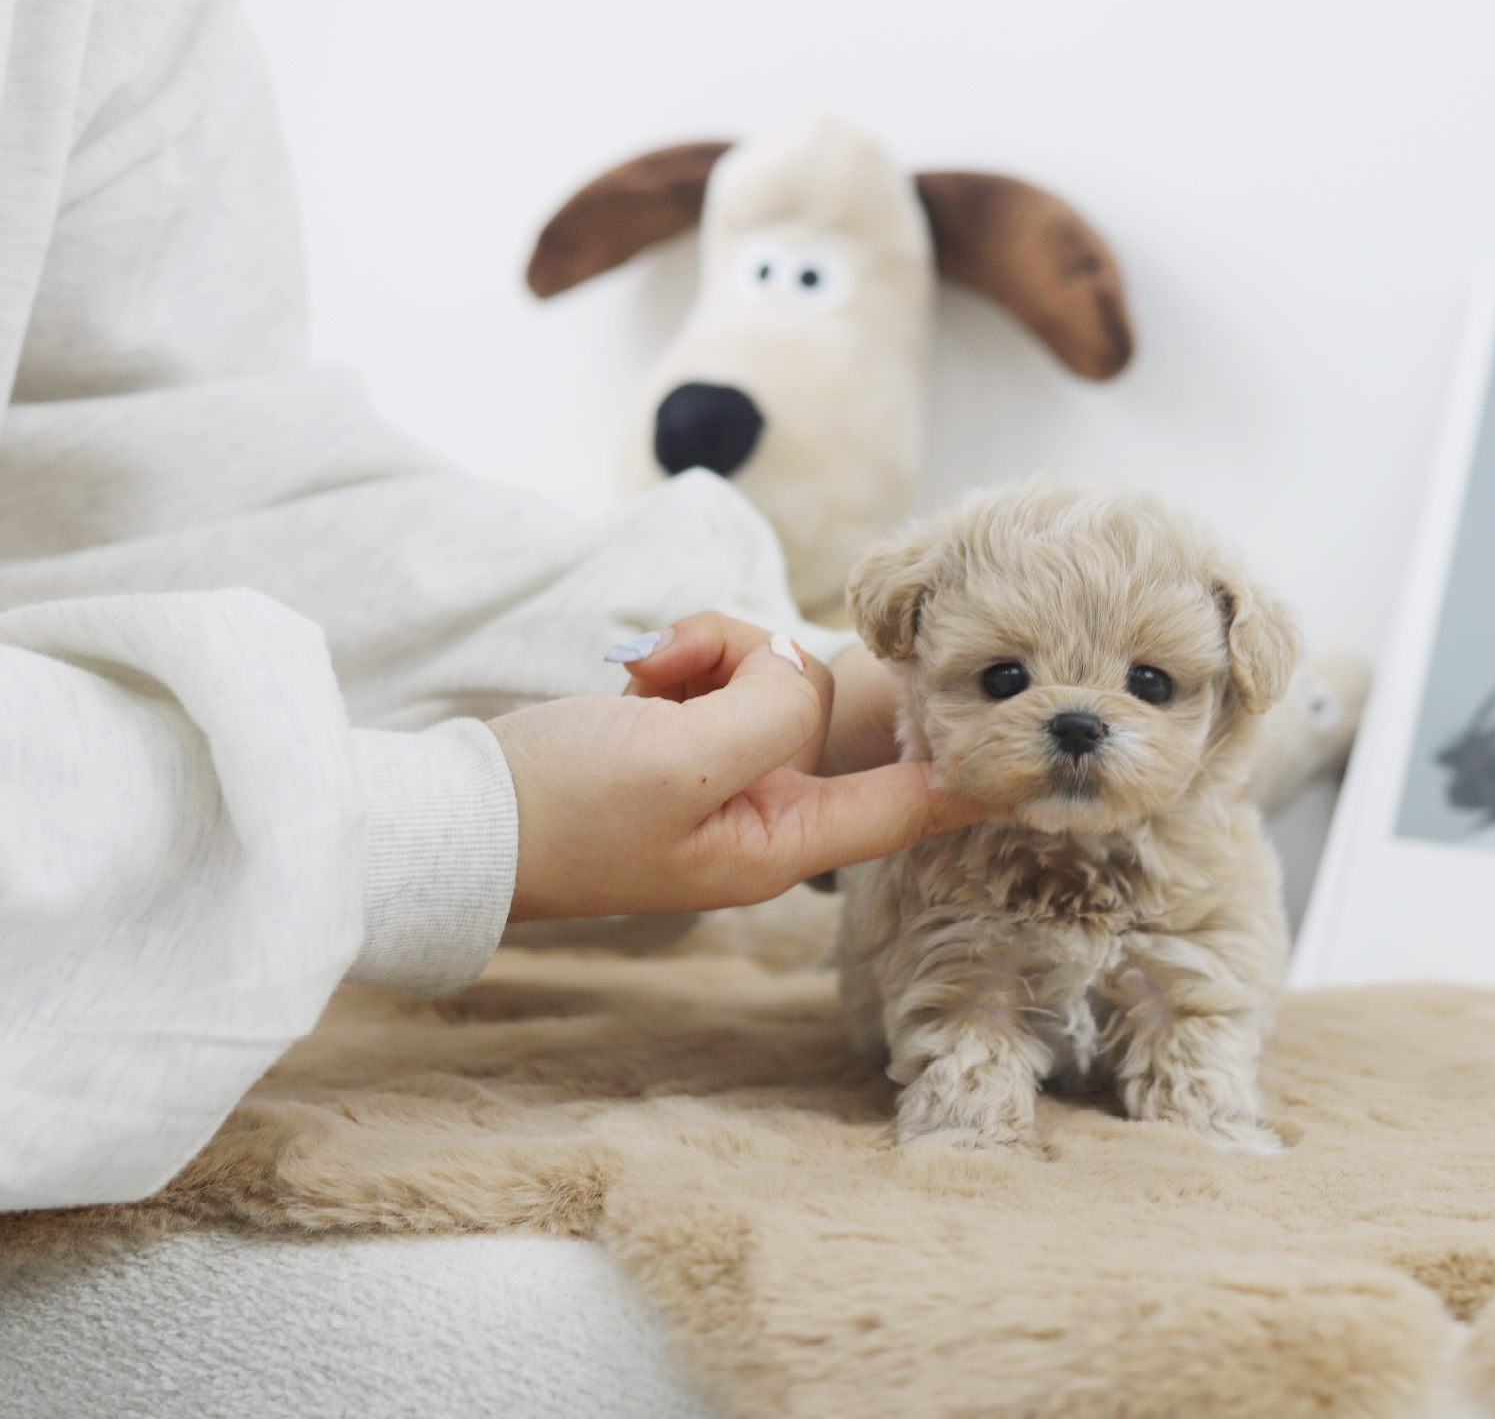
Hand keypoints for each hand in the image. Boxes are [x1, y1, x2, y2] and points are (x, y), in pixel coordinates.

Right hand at [487, 613, 982, 919]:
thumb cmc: (561, 806)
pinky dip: (681, 656)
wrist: (453, 816)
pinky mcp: (685, 738)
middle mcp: (764, 811)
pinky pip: (719, 672)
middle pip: (823, 706)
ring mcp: (724, 774)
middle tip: (673, 673)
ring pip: (767, 673)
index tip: (1041, 762)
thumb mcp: (681, 760)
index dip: (974, 778)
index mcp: (779, 843)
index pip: (908, 806)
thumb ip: (769, 710)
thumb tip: (801, 671)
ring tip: (641, 675)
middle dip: (758, 664)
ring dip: (710, 651)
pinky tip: (631, 672)